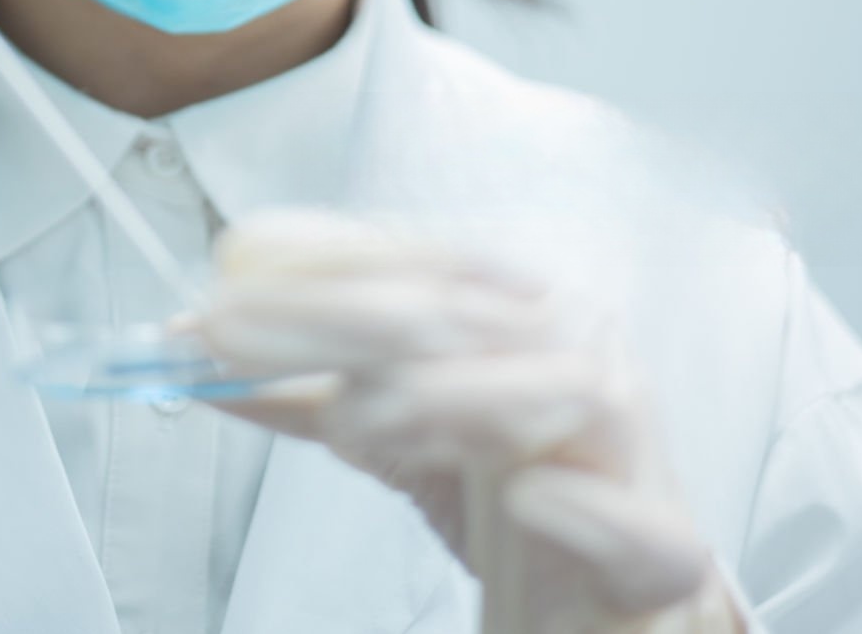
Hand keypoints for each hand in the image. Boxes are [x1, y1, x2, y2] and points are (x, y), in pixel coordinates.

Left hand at [194, 210, 740, 633]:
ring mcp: (627, 457)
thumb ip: (306, 392)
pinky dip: (589, 510)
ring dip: (453, 397)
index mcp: (516, 320)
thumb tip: (200, 350)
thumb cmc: (512, 498)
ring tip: (357, 422)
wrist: (616, 607)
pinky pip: (644, 530)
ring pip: (560, 391)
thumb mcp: (396, 431)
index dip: (316, 264)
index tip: (221, 283)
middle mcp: (576, 361)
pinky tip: (532, 497)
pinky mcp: (660, 556)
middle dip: (337, 316)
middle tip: (231, 336)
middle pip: (464, 313)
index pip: (418, 261)